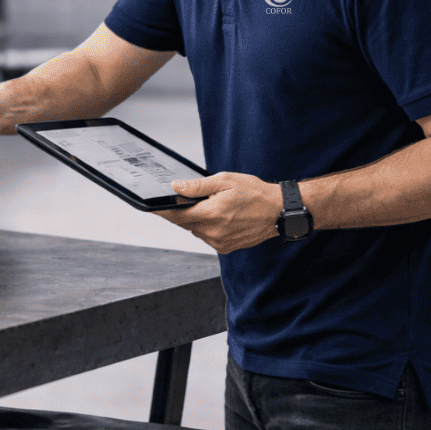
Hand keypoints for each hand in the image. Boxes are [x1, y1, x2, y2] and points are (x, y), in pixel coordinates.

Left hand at [154, 172, 281, 253]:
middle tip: (197, 198)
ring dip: (198, 219)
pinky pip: (207, 236)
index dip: (163, 211)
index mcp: (212, 214)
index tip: (152, 207)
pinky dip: (208, 227)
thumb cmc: (254, 193)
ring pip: (196, 230)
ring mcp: (220, 242)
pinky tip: (221, 217)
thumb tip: (176, 187)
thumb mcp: (225, 181)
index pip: (177, 215)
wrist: (277, 211)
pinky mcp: (225, 248)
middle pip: (186, 223)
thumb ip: (198, 186)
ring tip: (215, 207)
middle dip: (185, 211)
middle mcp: (214, 232)